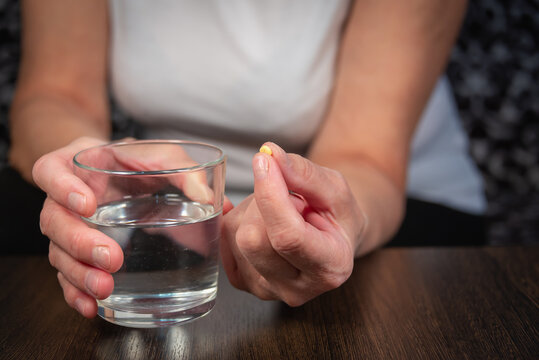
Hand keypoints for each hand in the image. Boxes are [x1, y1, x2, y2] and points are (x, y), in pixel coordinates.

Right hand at [35, 137, 232, 317]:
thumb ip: (184, 170)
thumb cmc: (140, 162)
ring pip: (58, 252)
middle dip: (79, 242)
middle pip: (53, 221)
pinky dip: (75, 292)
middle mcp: (64, 198)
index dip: (61, 188)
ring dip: (78, 273)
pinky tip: (90, 306)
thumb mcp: (161, 156)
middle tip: (111, 257)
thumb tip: (208, 198)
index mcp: (78, 165)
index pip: (50, 171)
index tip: (87, 205)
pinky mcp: (78, 252)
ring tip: (104, 287)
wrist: (128, 174)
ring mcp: (69, 226)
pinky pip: (66, 275)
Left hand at [221, 143, 366, 305]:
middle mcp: (296, 289)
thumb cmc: (337, 214)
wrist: (331, 239)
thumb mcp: (335, 188)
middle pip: (253, 238)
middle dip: (263, 201)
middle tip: (288, 194)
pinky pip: (223, 239)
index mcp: (329, 267)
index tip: (265, 161)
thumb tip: (270, 155)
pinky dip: (238, 218)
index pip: (287, 236)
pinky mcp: (242, 282)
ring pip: (235, 235)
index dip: (270, 196)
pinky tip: (261, 218)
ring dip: (252, 209)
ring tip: (281, 210)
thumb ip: (305, 173)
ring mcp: (265, 290)